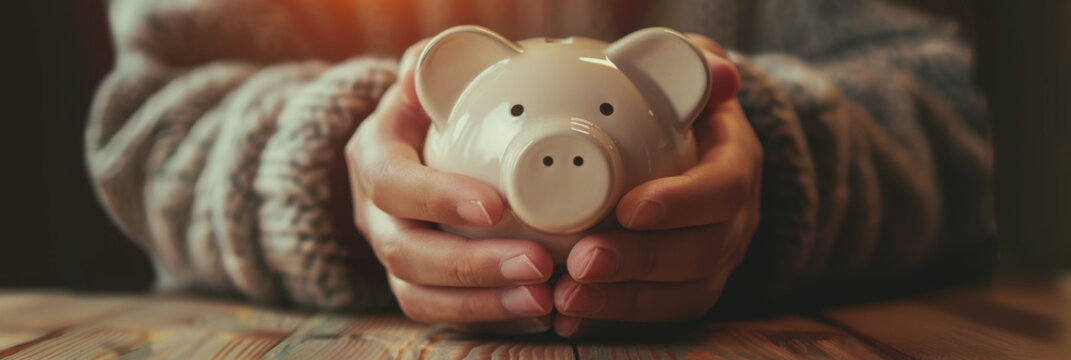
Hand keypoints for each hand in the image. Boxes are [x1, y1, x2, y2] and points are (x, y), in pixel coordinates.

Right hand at [345, 40, 554, 332]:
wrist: (414, 148)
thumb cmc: (430, 111)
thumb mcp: (426, 80)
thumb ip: (430, 68)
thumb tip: (422, 68)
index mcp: (373, 158)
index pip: (392, 185)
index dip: (437, 199)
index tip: (495, 207)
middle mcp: (374, 216)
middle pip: (406, 254)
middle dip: (473, 266)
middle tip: (539, 264)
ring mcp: (394, 256)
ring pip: (420, 296)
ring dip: (484, 304)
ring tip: (543, 299)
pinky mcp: (419, 286)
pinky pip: (445, 315)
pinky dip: (490, 317)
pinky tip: (538, 311)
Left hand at [553, 34, 762, 336]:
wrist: (690, 152)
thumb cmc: (680, 112)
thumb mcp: (690, 80)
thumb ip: (695, 69)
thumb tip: (718, 73)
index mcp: (737, 165)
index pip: (724, 189)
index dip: (681, 203)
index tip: (630, 208)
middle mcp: (735, 222)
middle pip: (701, 252)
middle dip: (639, 261)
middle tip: (582, 260)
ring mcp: (715, 262)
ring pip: (681, 293)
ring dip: (622, 300)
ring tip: (568, 297)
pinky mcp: (686, 290)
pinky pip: (657, 314)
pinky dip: (612, 318)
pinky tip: (570, 319)